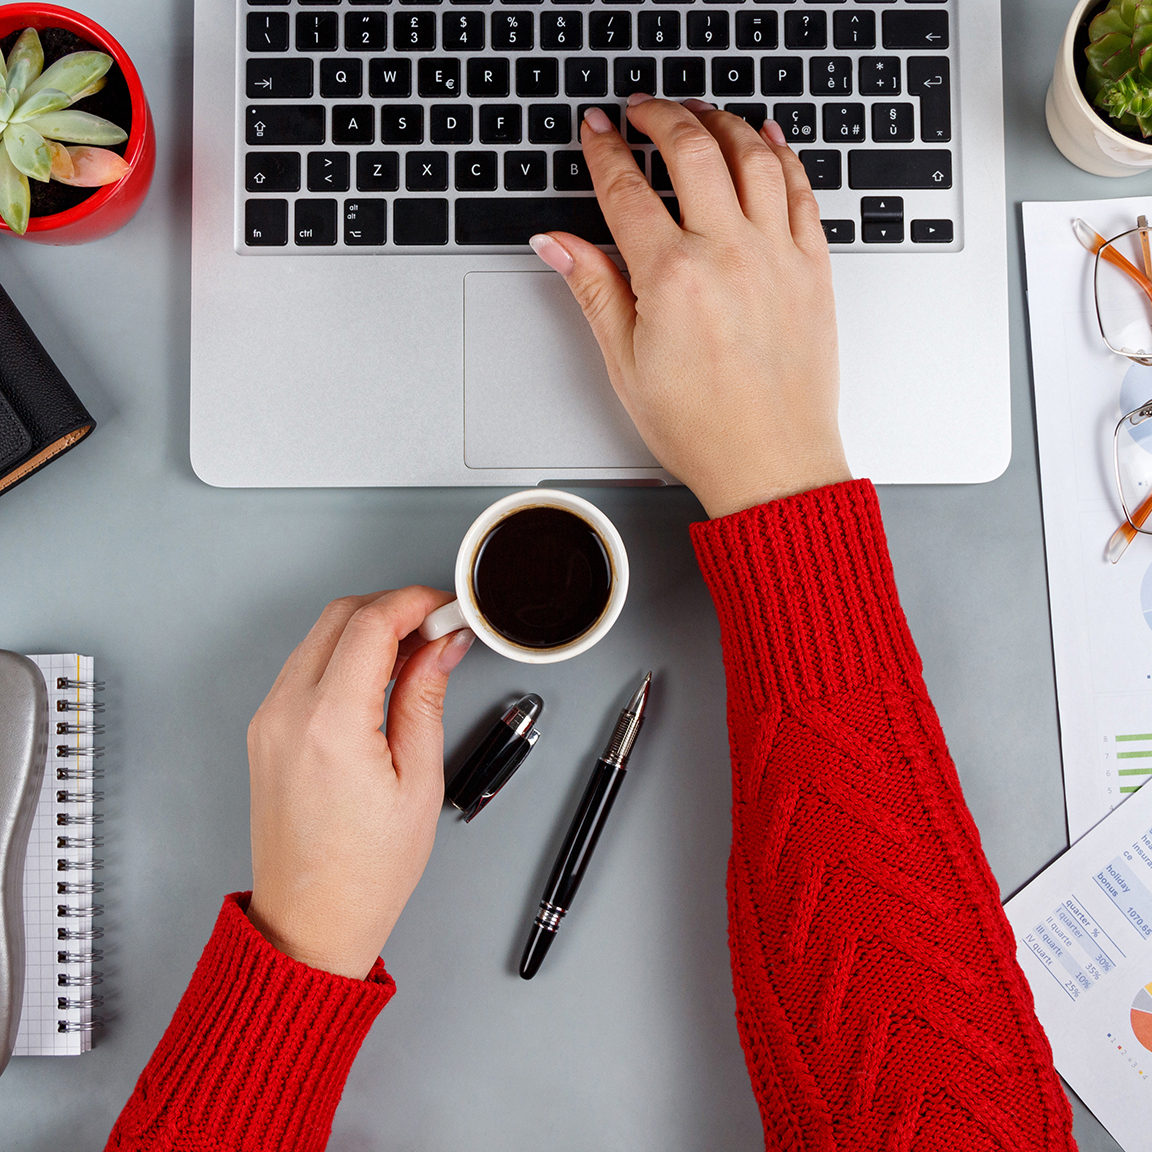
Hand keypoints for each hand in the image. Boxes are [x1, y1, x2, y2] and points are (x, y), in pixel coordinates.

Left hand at [245, 587, 474, 978]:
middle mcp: (287, 713)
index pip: (370, 624)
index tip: (446, 609)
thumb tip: (442, 646)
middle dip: (393, 608)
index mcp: (330, 725)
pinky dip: (344, 655)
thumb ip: (426, 698)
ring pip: (319, 636)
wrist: (311, 922)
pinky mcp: (265, 730)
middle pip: (339, 617)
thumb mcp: (419, 780)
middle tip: (437, 627)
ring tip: (415, 654)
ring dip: (368, 629)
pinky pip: (304, 666)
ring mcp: (268, 720)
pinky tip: (379, 675)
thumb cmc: (365, 871)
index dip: (415, 603)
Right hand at [529, 100, 850, 518]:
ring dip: (720, 121)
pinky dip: (782, 154)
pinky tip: (767, 137)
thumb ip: (594, 291)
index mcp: (672, 277)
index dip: (604, 151)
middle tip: (642, 108)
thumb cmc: (703, 429)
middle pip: (691, 151)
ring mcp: (777, 256)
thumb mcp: (627, 364)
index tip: (595, 130)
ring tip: (698, 111)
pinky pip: (800, 190)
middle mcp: (728, 254)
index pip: (627, 191)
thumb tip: (559, 246)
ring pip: (751, 155)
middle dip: (660, 116)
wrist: (772, 466)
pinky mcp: (813, 269)